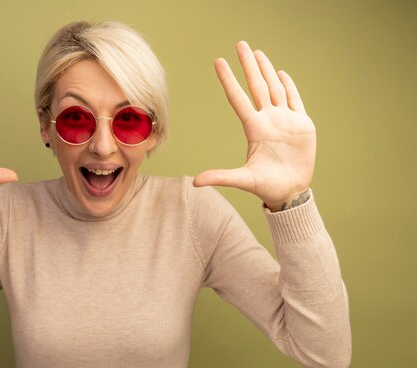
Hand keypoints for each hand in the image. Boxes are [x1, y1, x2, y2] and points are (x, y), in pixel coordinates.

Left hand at [193, 41, 315, 210]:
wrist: (290, 192)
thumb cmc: (265, 186)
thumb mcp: (243, 180)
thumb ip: (221, 177)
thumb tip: (195, 182)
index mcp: (253, 128)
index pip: (238, 98)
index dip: (228, 80)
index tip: (218, 62)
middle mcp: (267, 120)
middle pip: (256, 86)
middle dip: (248, 65)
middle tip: (240, 44)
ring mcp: (284, 120)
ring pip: (274, 89)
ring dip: (266, 70)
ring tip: (258, 54)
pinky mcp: (302, 125)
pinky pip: (295, 100)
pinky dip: (289, 86)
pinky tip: (280, 74)